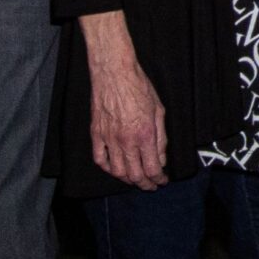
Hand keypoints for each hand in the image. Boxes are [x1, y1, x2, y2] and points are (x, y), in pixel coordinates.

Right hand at [80, 11, 168, 190]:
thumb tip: (161, 159)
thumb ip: (161, 137)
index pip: (152, 168)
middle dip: (145, 184)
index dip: (158, 179)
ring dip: (127, 179)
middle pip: (135, 175)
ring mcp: (108, 139)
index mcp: (144, 134)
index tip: (162, 181)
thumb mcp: (159, 110)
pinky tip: (114, 169)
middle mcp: (126, 141)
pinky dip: (108, 168)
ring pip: (117, 171)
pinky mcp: (96, 134)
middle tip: (151, 185)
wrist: (114, 73)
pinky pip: (99, 159)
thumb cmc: (139, 87)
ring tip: (135, 179)